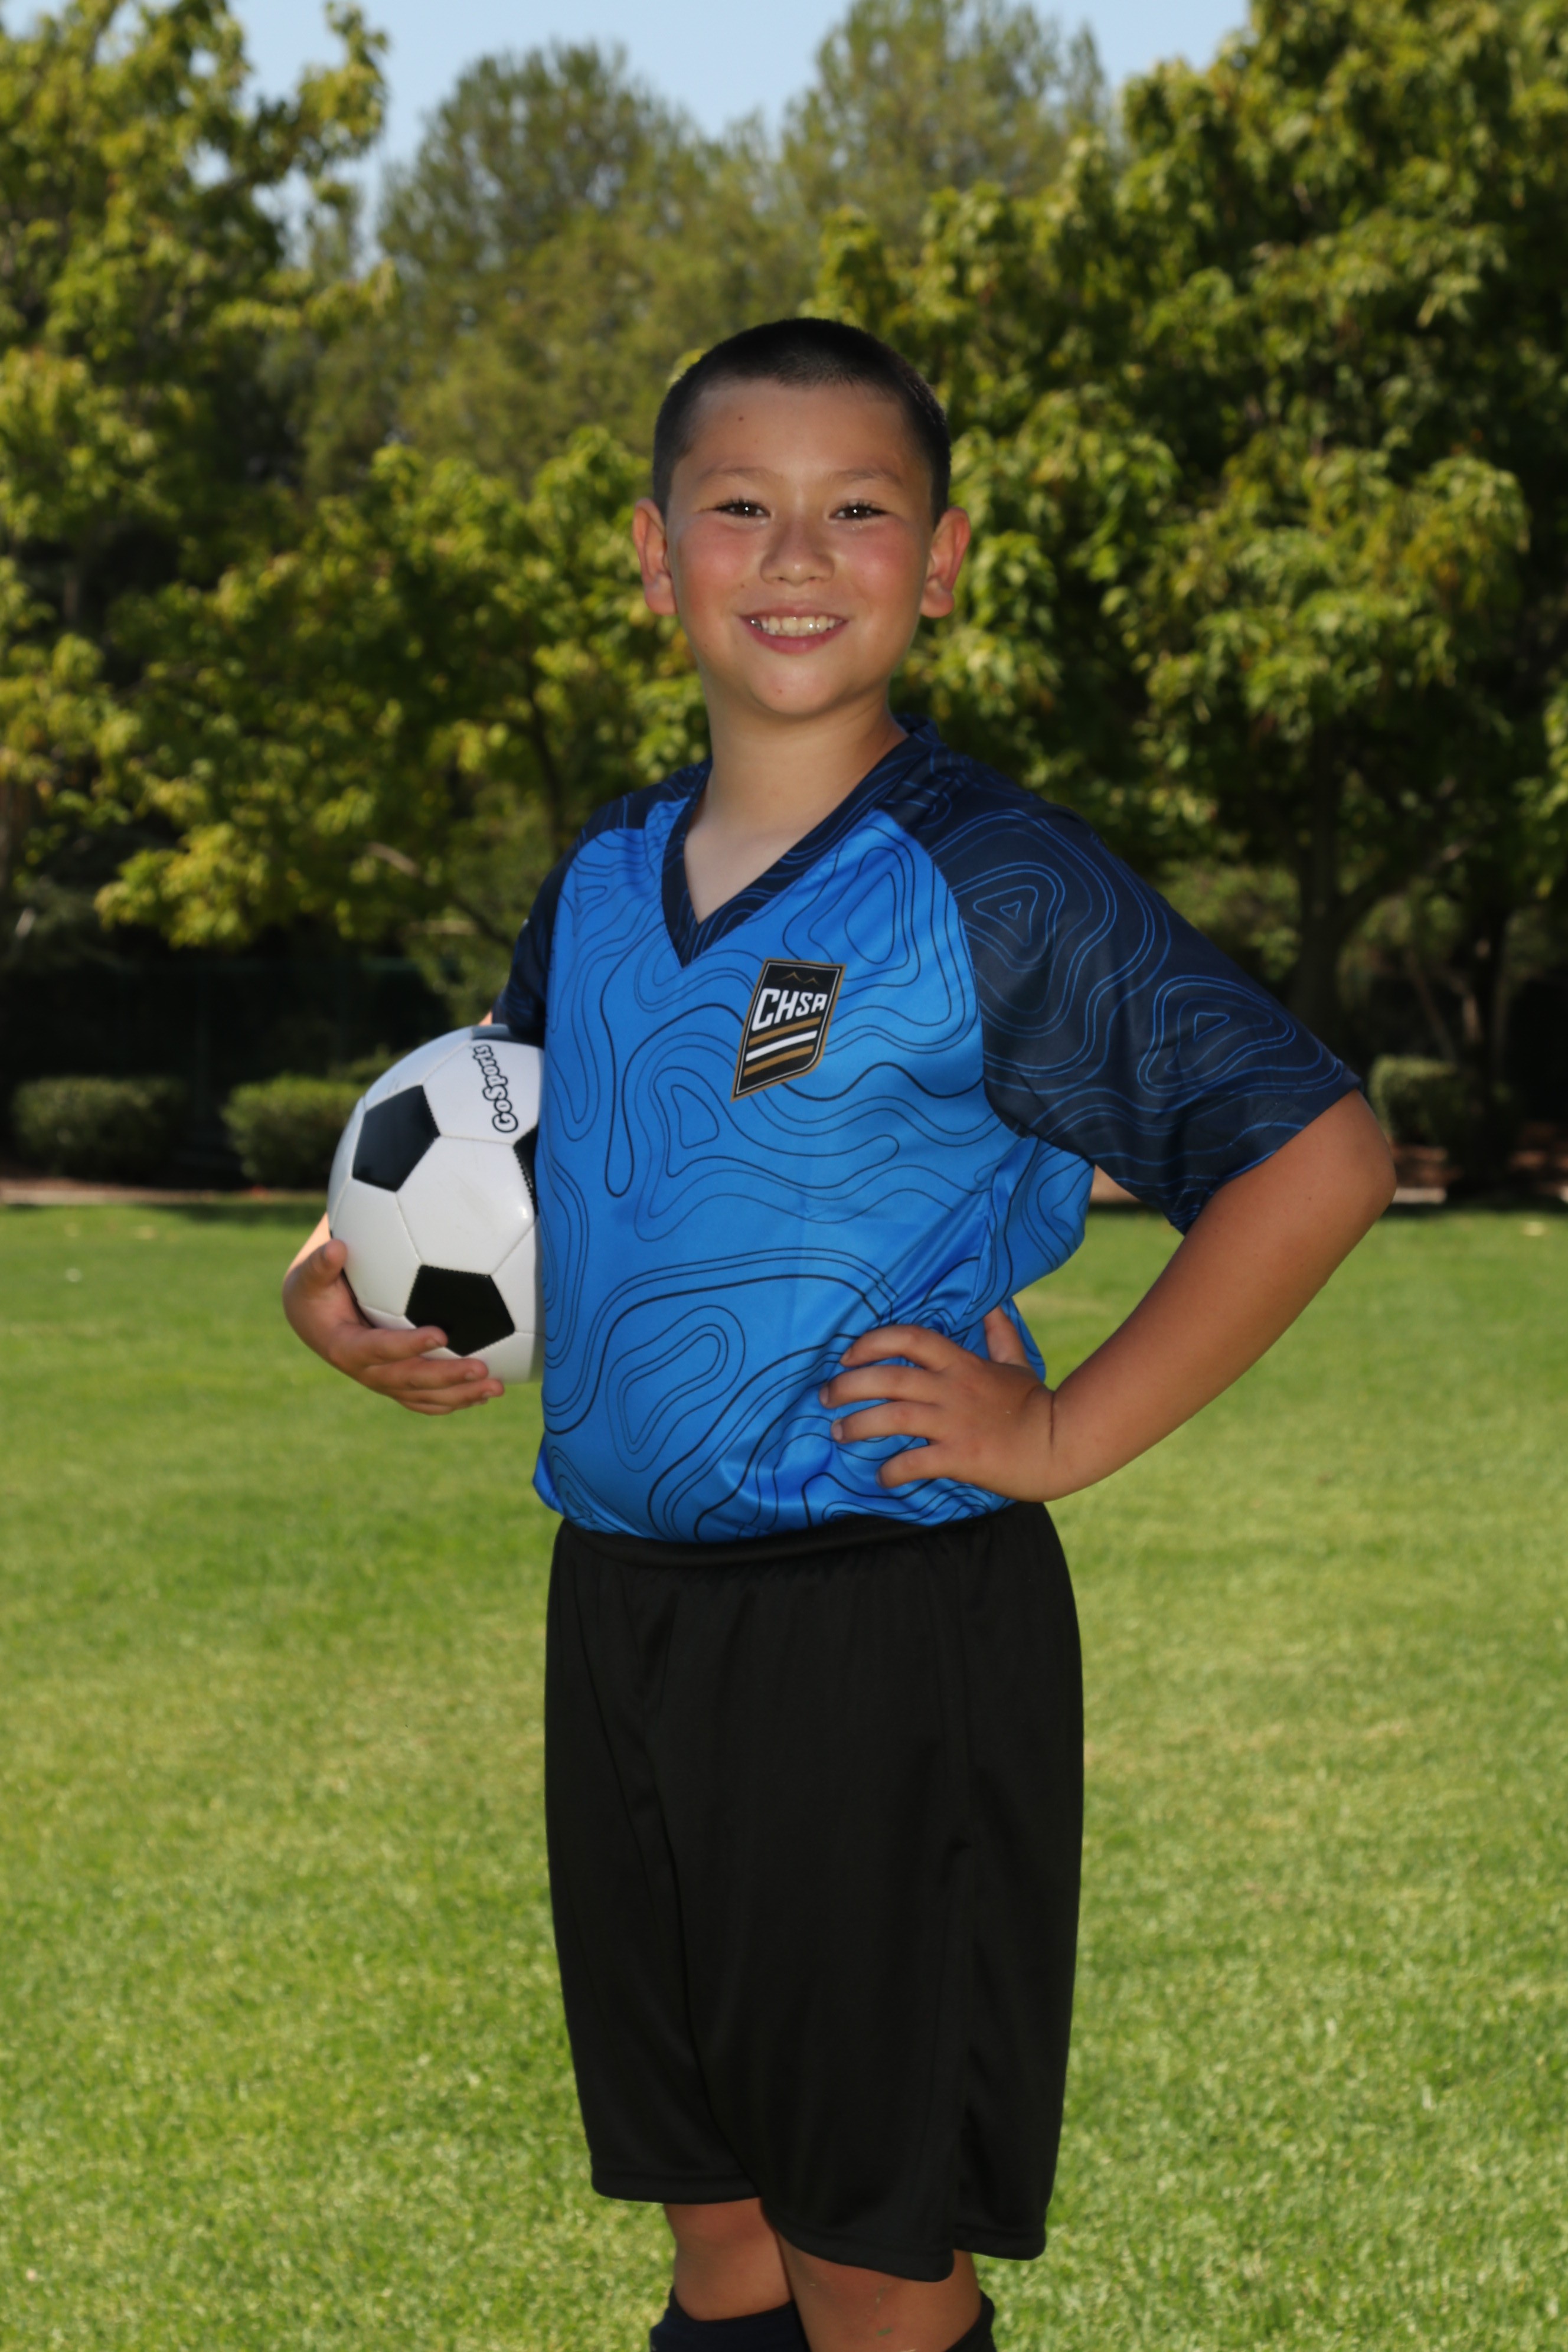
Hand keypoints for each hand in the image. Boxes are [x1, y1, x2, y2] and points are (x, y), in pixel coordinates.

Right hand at [282, 1231, 503, 1415]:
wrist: (312, 1317)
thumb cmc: (315, 1289)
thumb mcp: (310, 1274)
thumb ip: (321, 1262)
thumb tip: (337, 1246)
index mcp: (345, 1347)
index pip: (380, 1349)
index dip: (408, 1345)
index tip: (440, 1333)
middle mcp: (365, 1372)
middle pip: (409, 1380)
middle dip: (446, 1377)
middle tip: (482, 1367)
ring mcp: (382, 1382)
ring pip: (423, 1396)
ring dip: (461, 1394)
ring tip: (497, 1388)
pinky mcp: (396, 1385)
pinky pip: (426, 1399)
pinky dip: (455, 1399)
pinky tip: (486, 1393)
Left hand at [820, 1308, 1057, 1498]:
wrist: (1062, 1443)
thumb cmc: (1036, 1404)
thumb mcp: (1017, 1361)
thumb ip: (999, 1333)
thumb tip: (993, 1304)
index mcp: (962, 1363)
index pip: (909, 1338)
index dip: (872, 1342)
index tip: (848, 1355)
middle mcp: (953, 1389)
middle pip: (888, 1378)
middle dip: (848, 1386)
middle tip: (825, 1398)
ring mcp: (955, 1423)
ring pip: (893, 1418)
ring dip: (858, 1426)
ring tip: (838, 1434)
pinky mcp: (961, 1457)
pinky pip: (915, 1463)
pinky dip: (892, 1471)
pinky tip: (881, 1477)